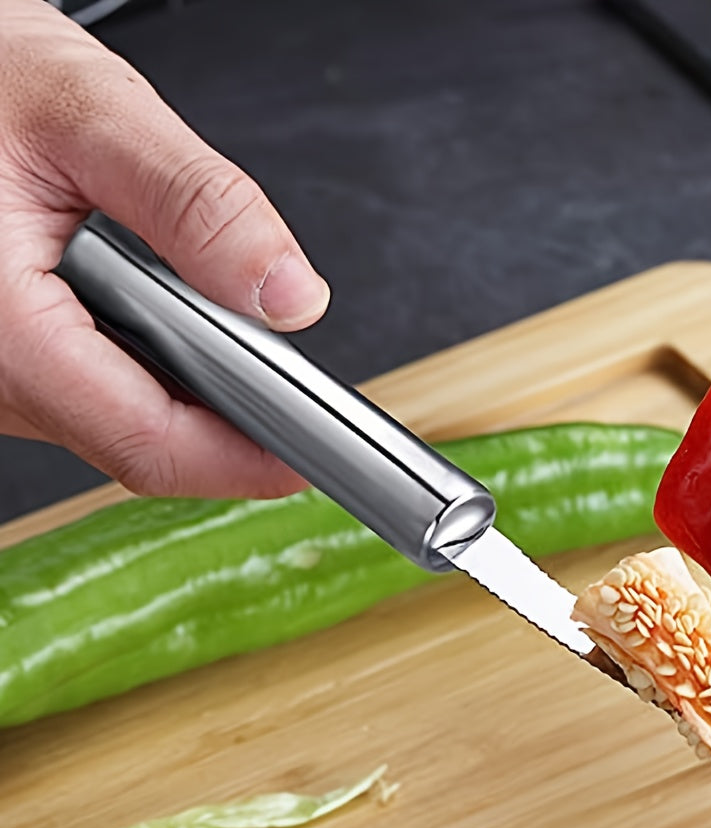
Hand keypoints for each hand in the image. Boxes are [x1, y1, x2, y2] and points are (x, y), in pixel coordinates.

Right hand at [0, 0, 329, 496]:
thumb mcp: (88, 112)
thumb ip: (196, 204)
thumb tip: (286, 294)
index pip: (144, 439)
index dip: (240, 459)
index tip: (307, 453)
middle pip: (138, 441)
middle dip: (227, 425)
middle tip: (293, 391)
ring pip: (118, 424)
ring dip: (191, 396)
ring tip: (235, 343)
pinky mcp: (10, 360)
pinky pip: (94, 394)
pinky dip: (154, 373)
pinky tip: (179, 330)